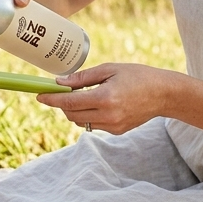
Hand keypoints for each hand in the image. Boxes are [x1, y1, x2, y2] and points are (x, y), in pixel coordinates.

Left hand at [37, 63, 170, 134]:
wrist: (163, 94)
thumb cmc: (137, 76)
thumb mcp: (110, 69)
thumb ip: (83, 77)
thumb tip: (60, 83)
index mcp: (105, 98)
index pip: (69, 102)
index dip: (51, 99)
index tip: (39, 95)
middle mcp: (108, 116)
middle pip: (71, 115)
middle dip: (62, 104)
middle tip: (62, 92)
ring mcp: (112, 126)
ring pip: (80, 122)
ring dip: (74, 111)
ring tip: (84, 96)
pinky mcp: (117, 131)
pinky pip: (93, 125)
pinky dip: (88, 115)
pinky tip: (98, 104)